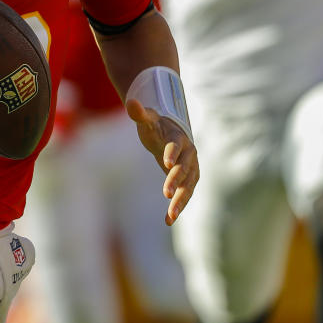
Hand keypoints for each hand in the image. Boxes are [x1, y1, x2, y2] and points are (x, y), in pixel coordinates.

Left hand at [126, 97, 198, 225]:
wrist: (171, 135)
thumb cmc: (157, 128)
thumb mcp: (147, 120)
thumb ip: (139, 113)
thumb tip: (130, 102)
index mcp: (179, 138)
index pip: (176, 146)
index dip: (172, 153)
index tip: (165, 162)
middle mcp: (189, 155)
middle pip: (184, 169)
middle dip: (175, 180)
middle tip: (166, 193)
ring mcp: (191, 169)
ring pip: (188, 186)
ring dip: (181, 200)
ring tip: (171, 215)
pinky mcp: (189, 181)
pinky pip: (186, 195)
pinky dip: (179, 207)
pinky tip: (168, 220)